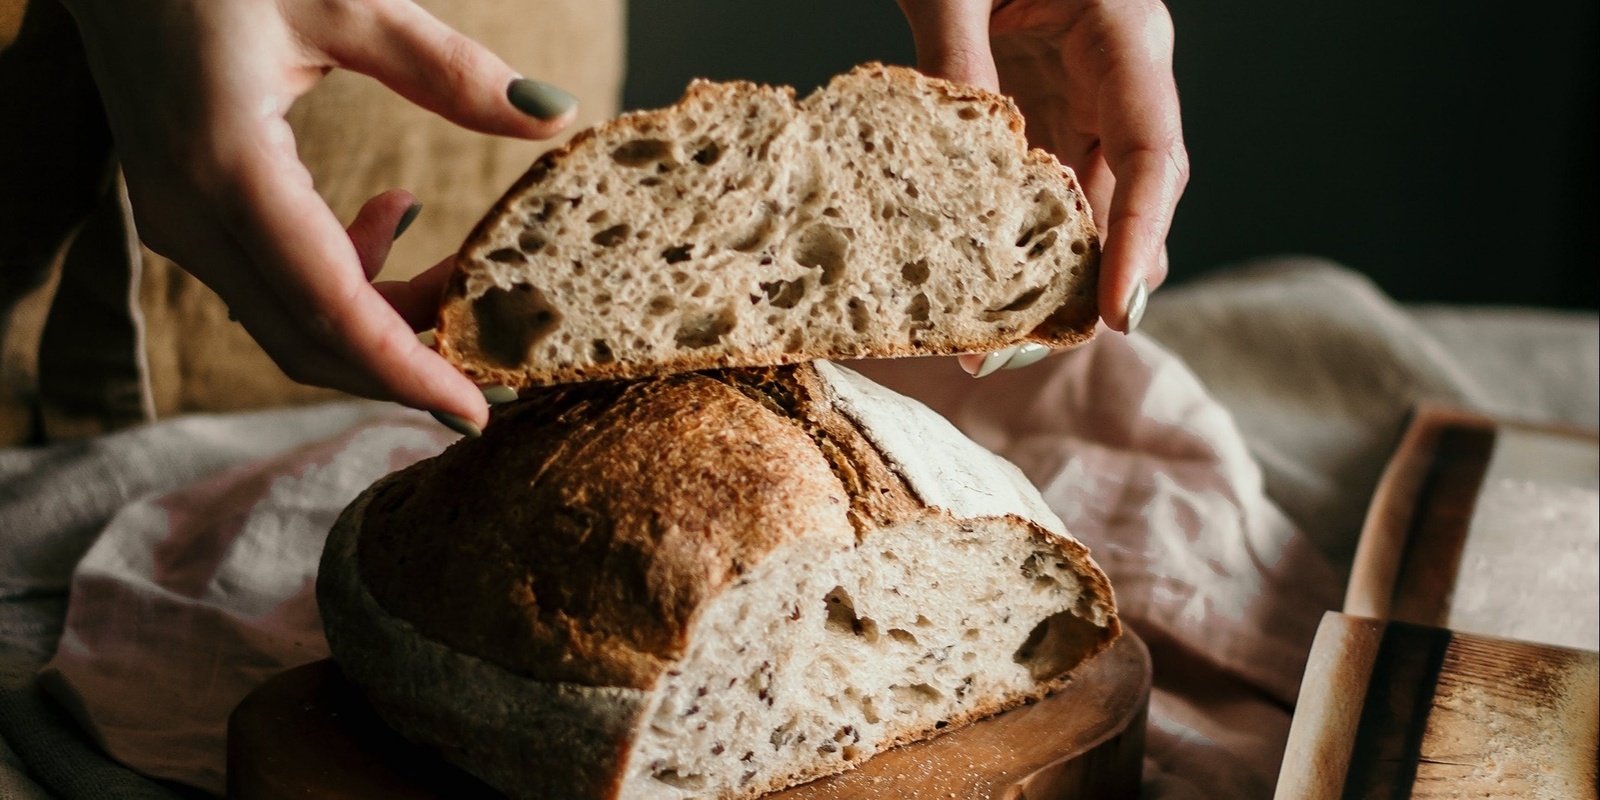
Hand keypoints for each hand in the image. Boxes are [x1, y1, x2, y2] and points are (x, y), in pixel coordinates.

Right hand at [59, 0, 578, 430]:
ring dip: (382, 319)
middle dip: (405, 364)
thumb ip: (447, 69)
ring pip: (291, 319)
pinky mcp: (186, 211)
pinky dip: (344, 278)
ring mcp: (178, 221)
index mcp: (228, 167)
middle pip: (309, 339)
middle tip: (496, 364)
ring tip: (459, 276)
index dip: (406, 371)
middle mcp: (192, 213)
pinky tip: (394, 216)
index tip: (475, 411)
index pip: (330, 310)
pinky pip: (272, 281)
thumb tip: (552, 118)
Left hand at [895, 0, 1188, 370]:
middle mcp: (1121, 77)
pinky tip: (977, 293)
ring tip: (986, 345)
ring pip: (1091, 208)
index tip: (1114, 314)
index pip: (1156, 153)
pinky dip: (1018, 245)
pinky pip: (1049, 192)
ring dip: (1048, 279)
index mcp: (1126, 31)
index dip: (1139, 240)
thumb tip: (956, 166)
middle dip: (1085, 286)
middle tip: (1013, 353)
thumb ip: (957, 60)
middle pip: (1130, 200)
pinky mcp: (1047, 112)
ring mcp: (1087, 98)